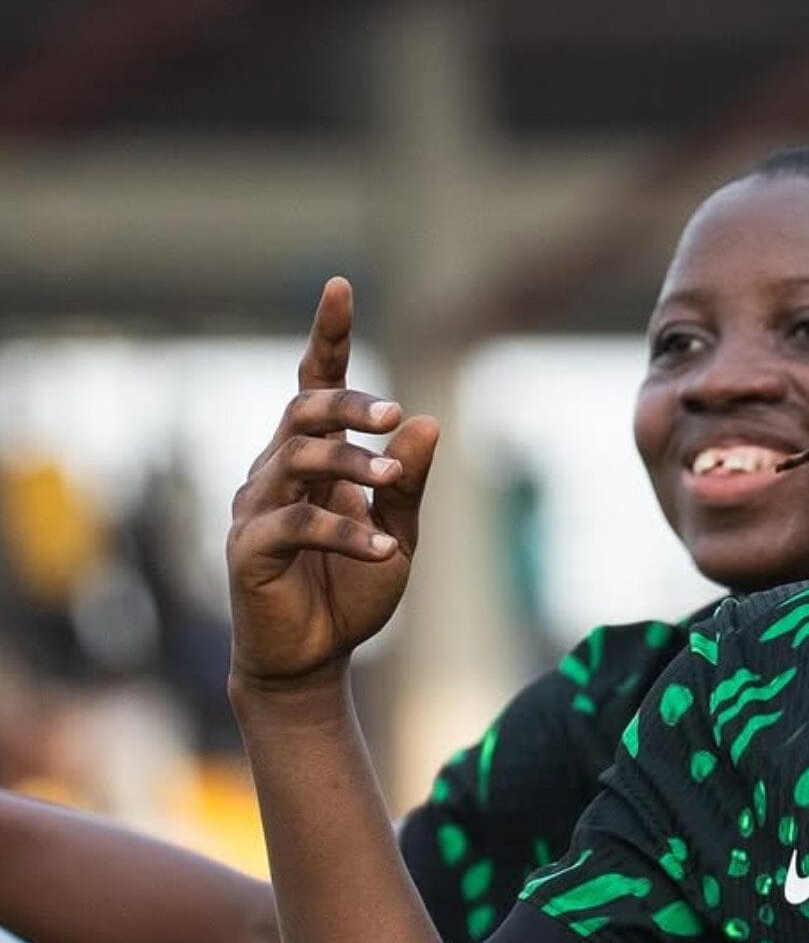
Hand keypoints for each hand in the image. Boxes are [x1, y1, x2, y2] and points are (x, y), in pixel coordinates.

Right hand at [226, 278, 438, 693]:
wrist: (314, 656)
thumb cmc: (352, 588)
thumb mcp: (399, 531)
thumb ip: (409, 482)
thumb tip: (427, 422)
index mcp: (315, 457)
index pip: (314, 383)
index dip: (327, 335)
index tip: (341, 286)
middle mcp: (278, 469)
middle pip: (305, 410)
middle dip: (350, 406)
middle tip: (395, 415)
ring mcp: (256, 505)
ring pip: (299, 458)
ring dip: (353, 466)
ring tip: (392, 487)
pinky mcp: (248, 548)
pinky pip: (296, 524)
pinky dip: (346, 534)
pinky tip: (385, 551)